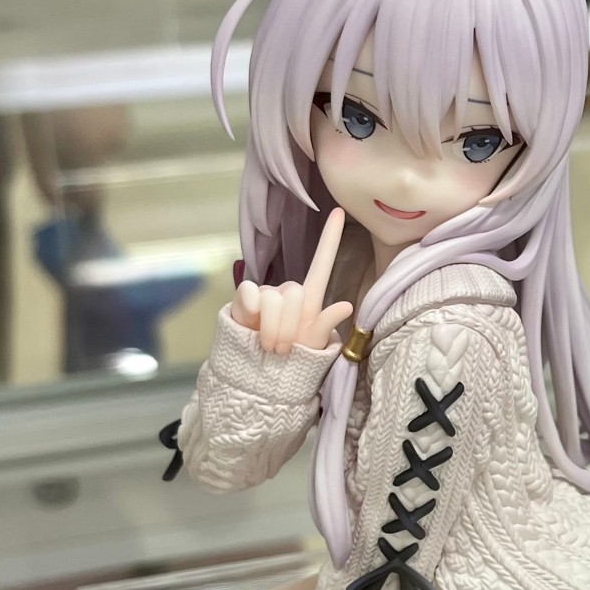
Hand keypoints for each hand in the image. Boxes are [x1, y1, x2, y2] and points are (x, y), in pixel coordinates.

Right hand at [230, 207, 353, 353]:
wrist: (262, 377)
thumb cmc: (293, 361)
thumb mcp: (314, 345)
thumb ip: (325, 324)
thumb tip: (345, 305)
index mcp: (310, 298)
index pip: (322, 263)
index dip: (330, 238)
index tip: (339, 211)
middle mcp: (287, 291)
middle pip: (295, 293)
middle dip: (290, 325)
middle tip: (285, 348)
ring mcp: (265, 294)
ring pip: (273, 299)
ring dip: (273, 329)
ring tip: (271, 347)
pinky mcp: (244, 298)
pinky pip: (249, 294)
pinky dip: (252, 313)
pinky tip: (251, 326)